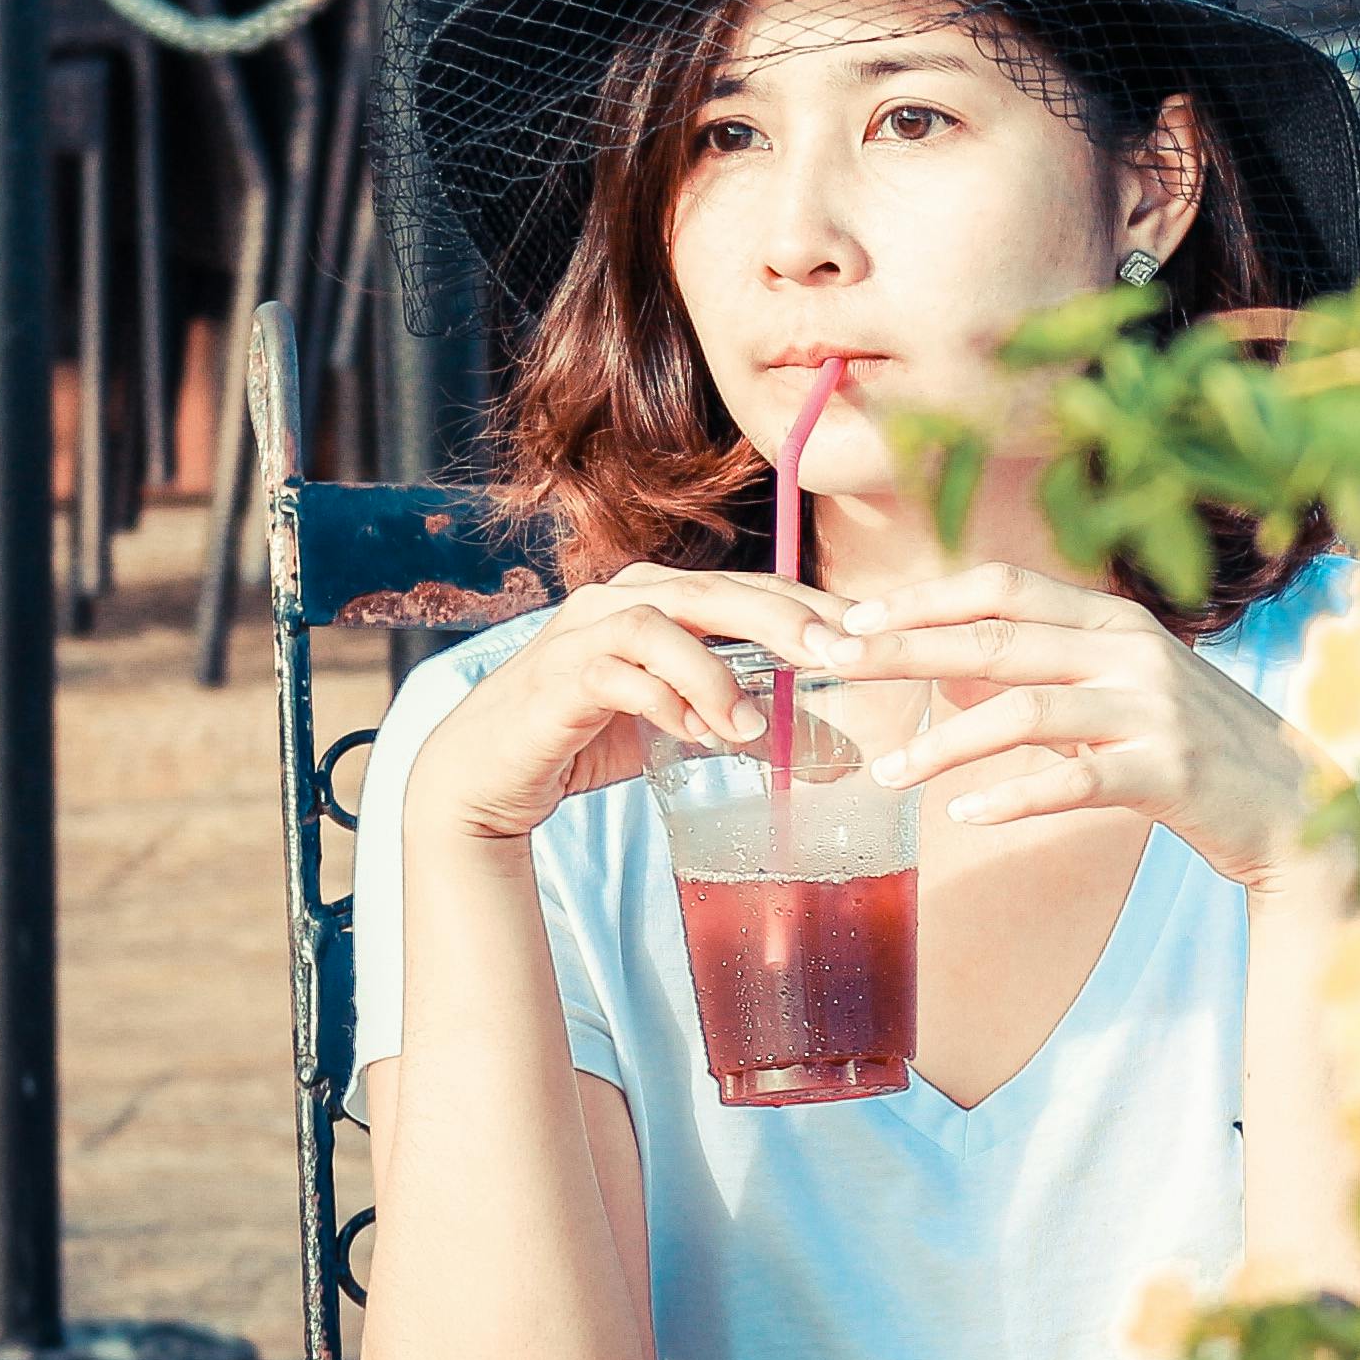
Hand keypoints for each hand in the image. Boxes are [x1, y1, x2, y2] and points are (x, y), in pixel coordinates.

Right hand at [402, 564, 855, 849]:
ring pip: (664, 624)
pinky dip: (663, 702)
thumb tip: (835, 761)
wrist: (487, 772)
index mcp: (661, 598)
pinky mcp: (557, 676)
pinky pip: (618, 675)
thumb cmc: (590, 737)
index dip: (813, 604)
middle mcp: (622, 598)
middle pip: (717, 590)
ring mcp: (584, 631)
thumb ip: (745, 726)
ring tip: (755, 728)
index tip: (872, 633)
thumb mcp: (681, 727)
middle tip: (840, 657)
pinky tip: (693, 735)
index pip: (752, 586)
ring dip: (717, 674)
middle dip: (785, 619)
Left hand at [835, 565, 1323, 891]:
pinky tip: (966, 816)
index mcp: (1116, 621)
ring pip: (1026, 711)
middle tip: (833, 668)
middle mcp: (1133, 650)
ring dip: (944, 742)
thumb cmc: (1198, 750)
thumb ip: (1057, 667)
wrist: (1299, 807)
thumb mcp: (1130, 688)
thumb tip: (952, 659)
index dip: (923, 598)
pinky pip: (1076, 781)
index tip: (852, 619)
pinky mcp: (1170, 773)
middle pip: (997, 638)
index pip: (1003, 588)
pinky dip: (1014, 798)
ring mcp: (1154, 710)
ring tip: (888, 774)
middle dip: (904, 651)